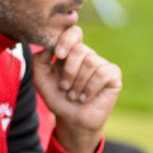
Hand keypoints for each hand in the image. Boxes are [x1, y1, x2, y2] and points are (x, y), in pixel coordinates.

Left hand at [33, 26, 121, 152]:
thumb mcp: (41, 79)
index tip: (58, 55)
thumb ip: (39, 61)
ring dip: (78, 83)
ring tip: (73, 96)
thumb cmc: (58, 98)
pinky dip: (90, 88)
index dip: (66, 39)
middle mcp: (88, 55)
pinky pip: (102, 73)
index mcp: (71, 52)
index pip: (74, 32)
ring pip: (90, 62)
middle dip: (69, 71)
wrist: (72, 119)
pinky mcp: (113, 74)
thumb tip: (48, 46)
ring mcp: (101, 63)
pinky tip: (85, 97)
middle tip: (64, 87)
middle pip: (80, 50)